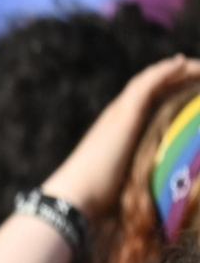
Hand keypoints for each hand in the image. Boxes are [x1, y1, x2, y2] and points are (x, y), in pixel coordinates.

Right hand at [42, 54, 199, 217]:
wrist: (75, 197)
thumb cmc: (96, 198)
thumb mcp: (125, 183)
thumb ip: (138, 177)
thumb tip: (157, 194)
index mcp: (116, 131)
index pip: (144, 102)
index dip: (164, 90)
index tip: (186, 87)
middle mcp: (115, 116)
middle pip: (148, 87)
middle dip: (174, 77)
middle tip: (196, 70)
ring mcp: (118, 114)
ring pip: (149, 81)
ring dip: (175, 70)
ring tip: (195, 65)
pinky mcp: (124, 115)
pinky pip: (148, 84)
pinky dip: (165, 71)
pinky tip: (182, 63)